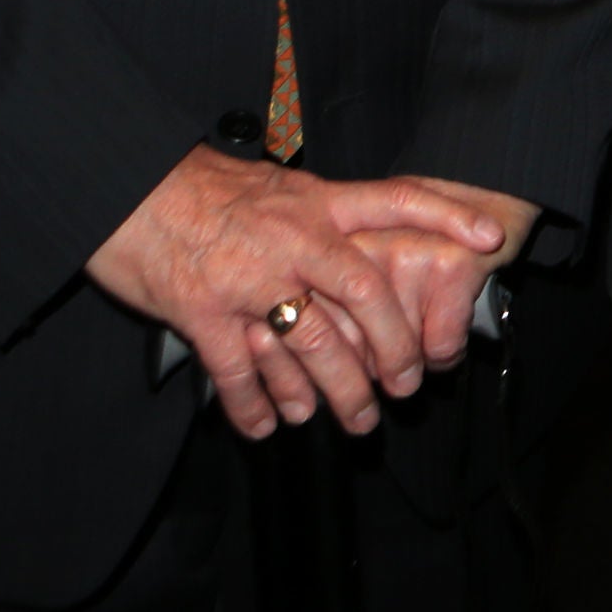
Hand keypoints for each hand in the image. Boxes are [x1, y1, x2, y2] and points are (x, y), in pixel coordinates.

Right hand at [87, 148, 504, 439]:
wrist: (119, 183)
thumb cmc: (193, 186)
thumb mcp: (268, 184)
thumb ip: (311, 214)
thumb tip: (348, 236)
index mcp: (313, 201)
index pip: (396, 199)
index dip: (447, 216)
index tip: (491, 239)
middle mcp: (292, 237)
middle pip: (367, 293)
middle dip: (393, 346)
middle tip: (405, 387)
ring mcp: (248, 276)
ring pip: (312, 342)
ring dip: (336, 391)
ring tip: (352, 421)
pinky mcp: (203, 312)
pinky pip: (240, 371)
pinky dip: (256, 406)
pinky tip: (267, 427)